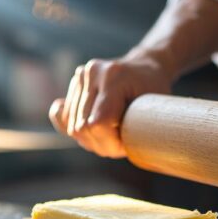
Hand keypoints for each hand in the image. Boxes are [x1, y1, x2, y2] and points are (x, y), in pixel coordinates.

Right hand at [49, 51, 172, 157]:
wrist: (144, 68)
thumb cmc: (154, 92)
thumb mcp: (155, 110)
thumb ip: (137, 130)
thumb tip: (120, 149)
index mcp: (113, 76)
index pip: (97, 124)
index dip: (110, 143)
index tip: (126, 145)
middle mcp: (91, 73)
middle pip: (82, 128)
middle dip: (101, 144)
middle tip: (120, 143)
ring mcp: (79, 77)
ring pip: (72, 127)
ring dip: (91, 139)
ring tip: (111, 133)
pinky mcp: (73, 84)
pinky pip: (62, 117)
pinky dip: (76, 129)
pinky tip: (92, 128)